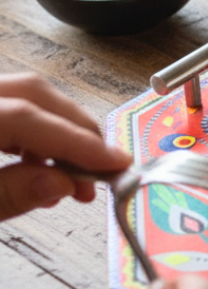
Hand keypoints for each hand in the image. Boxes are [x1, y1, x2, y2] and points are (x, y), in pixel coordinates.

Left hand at [0, 72, 130, 219]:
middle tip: (103, 167)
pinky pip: (10, 107)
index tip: (115, 163)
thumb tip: (60, 182)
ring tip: (72, 177)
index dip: (78, 142)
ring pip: (25, 97)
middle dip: (78, 130)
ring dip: (58, 133)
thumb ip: (8, 194)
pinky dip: (33, 133)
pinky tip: (41, 164)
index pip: (28, 117)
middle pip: (34, 93)